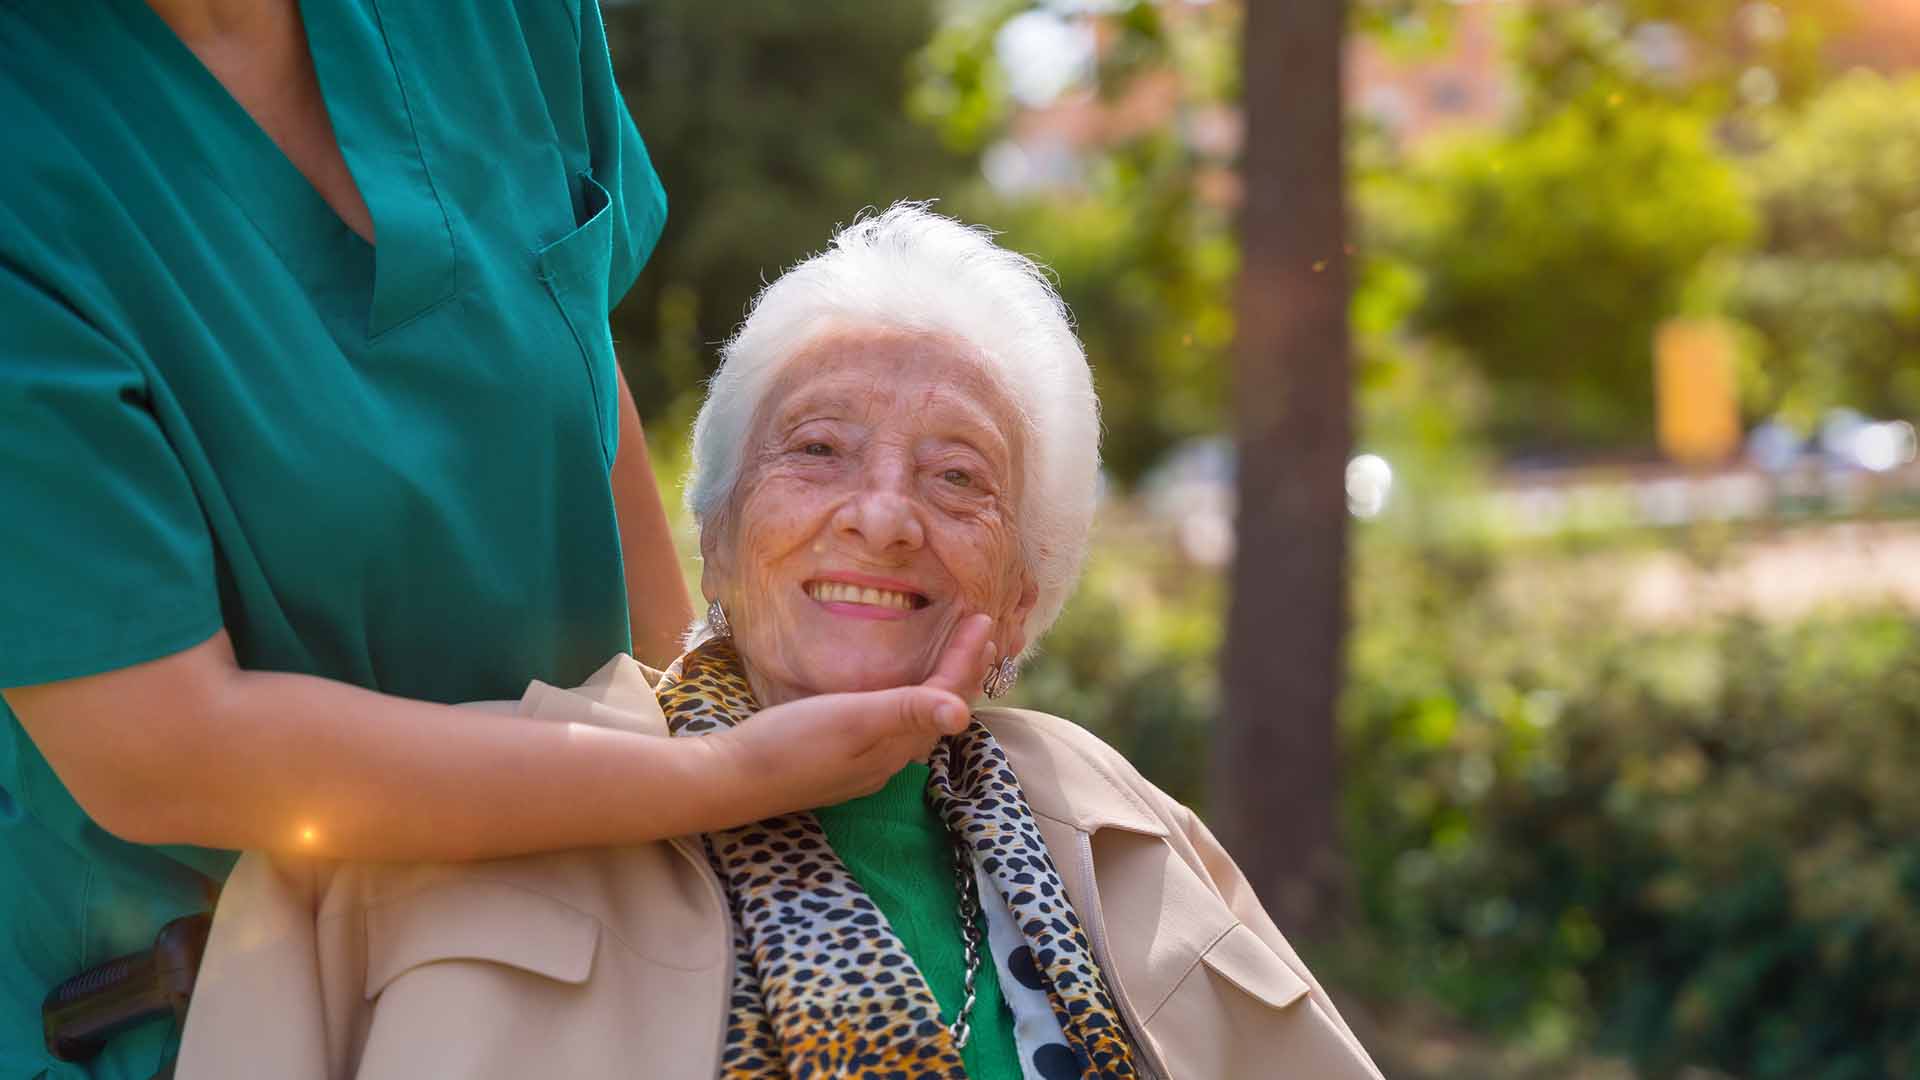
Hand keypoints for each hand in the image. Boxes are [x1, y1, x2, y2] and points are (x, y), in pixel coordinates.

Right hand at [699, 614, 994, 820]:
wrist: (731, 781)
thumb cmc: (789, 743)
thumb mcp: (851, 720)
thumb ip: (906, 711)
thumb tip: (963, 713)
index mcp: (897, 744)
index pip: (947, 696)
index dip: (967, 658)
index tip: (983, 618)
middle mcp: (891, 759)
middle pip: (940, 710)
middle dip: (964, 672)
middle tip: (984, 634)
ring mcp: (868, 764)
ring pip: (920, 722)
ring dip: (941, 687)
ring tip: (955, 660)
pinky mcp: (845, 762)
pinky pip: (896, 729)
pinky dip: (913, 702)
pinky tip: (901, 697)